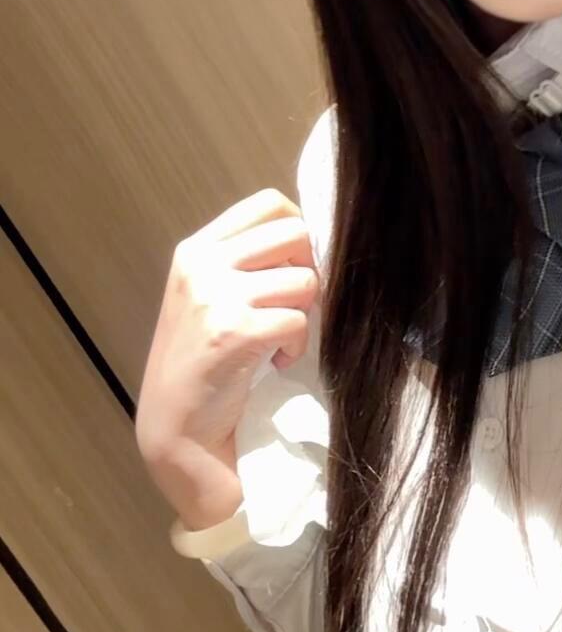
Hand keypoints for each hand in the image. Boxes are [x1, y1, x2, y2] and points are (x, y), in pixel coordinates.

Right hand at [136, 188, 319, 528]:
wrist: (177, 429)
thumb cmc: (203, 362)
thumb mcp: (212, 296)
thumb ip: (248, 262)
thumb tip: (314, 239)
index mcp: (197, 249)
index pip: (269, 203)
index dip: (297, 230)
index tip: (294, 266)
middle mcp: (202, 265)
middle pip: (296, 233)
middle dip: (308, 270)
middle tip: (293, 305)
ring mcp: (216, 296)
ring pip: (304, 280)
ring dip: (304, 314)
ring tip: (279, 339)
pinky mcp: (234, 331)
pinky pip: (298, 321)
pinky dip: (297, 346)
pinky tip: (276, 361)